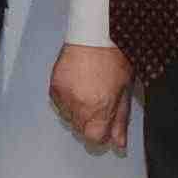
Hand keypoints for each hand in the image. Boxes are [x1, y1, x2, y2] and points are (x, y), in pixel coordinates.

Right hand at [48, 42, 137, 156]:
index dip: (102, 132)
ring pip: (69, 118)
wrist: (95, 33)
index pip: (94, 138)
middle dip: (91, 122)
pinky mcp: (54, 87)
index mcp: (99, 108)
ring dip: (78, 111)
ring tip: (88, 90)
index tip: (106, 124)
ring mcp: (64, 96)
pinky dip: (67, 100)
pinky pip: (59, 104)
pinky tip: (77, 85)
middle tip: (99, 102)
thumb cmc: (115, 58)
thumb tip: (119, 143)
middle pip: (81, 129)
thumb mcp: (124, 91)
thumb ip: (120, 121)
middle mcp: (78, 106)